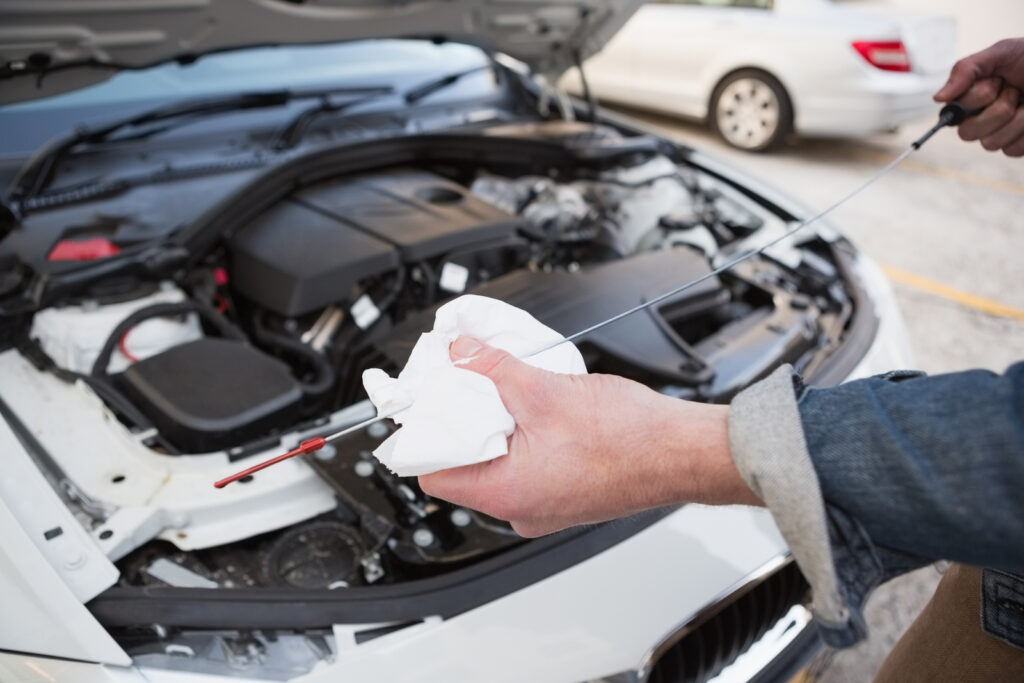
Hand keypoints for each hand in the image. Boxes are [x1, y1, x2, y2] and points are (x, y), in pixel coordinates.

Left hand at [418, 336, 759, 536]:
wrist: (684, 452)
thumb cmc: (631, 439)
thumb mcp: (544, 389)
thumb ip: (491, 367)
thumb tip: (461, 352)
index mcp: (506, 494)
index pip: (432, 474)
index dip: (426, 433)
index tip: (430, 402)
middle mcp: (521, 510)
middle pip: (464, 467)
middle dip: (465, 422)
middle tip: (469, 384)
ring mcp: (545, 507)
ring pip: (498, 464)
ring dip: (498, 426)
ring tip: (510, 392)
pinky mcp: (565, 496)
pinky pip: (527, 467)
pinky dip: (524, 437)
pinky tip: (539, 408)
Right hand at [934, 38, 1023, 155]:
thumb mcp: (1001, 53)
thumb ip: (965, 70)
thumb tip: (938, 98)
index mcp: (970, 99)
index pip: (953, 113)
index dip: (977, 97)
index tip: (997, 80)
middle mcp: (979, 119)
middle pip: (967, 134)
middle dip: (998, 109)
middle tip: (1015, 91)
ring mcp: (998, 134)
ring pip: (991, 143)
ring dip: (1016, 119)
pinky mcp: (1016, 146)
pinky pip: (1012, 150)